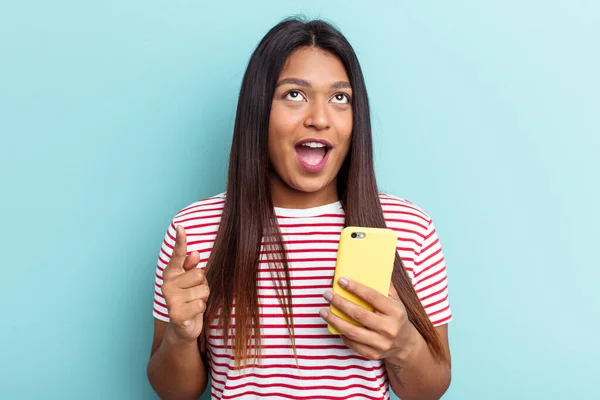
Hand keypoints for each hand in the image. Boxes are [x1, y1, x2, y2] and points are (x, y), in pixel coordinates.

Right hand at [161, 225, 209, 343]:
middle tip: (194, 294)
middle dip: (203, 285)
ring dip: (203, 298)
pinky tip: (192, 313)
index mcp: (171, 273)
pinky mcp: (176, 314)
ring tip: (193, 303)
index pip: (178, 254)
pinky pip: (201, 304)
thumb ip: (192, 267)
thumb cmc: (190, 298)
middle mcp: (167, 284)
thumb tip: (195, 253)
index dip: (180, 240)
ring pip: (203, 290)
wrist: (183, 326)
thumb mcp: (193, 281)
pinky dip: (201, 309)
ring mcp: (170, 299)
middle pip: (199, 274)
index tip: (180, 227)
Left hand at [320, 278, 419, 363]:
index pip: (372, 297)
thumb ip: (385, 286)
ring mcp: (381, 343)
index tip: (340, 280)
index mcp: (395, 312)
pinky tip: (333, 325)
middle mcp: (389, 328)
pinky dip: (341, 334)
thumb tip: (369, 269)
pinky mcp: (372, 354)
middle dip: (340, 303)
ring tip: (323, 311)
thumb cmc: (395, 317)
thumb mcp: (396, 301)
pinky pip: (352, 343)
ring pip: (352, 331)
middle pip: (359, 314)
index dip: (355, 288)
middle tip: (327, 294)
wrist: (404, 345)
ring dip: (334, 320)